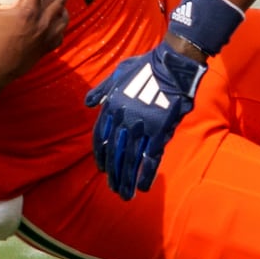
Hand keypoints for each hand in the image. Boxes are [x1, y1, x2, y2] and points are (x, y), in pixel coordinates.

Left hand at [87, 42, 204, 199]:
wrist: (172, 64)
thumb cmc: (145, 66)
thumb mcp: (117, 73)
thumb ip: (101, 90)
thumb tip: (87, 103)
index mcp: (111, 107)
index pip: (99, 138)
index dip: (100, 155)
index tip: (101, 169)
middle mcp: (123, 120)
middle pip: (114, 153)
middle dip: (113, 174)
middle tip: (113, 189)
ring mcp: (141, 127)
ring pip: (130, 159)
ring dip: (126, 179)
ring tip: (125, 194)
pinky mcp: (160, 131)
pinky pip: (151, 157)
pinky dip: (147, 174)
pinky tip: (144, 187)